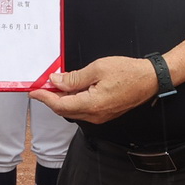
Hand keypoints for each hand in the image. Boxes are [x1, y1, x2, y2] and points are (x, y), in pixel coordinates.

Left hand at [33, 54, 159, 124]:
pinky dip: (74, 101)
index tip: (34, 91)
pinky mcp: (105, 114)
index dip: (45, 97)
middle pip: (64, 110)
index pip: (60, 104)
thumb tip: (57, 81)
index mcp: (92, 104)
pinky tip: (72, 89)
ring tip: (56, 85)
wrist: (150, 79)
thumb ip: (74, 77)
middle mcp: (95, 115)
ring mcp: (101, 116)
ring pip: (73, 111)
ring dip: (62, 99)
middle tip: (42, 85)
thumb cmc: (129, 73)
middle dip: (51, 98)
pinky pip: (83, 110)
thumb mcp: (97, 68)